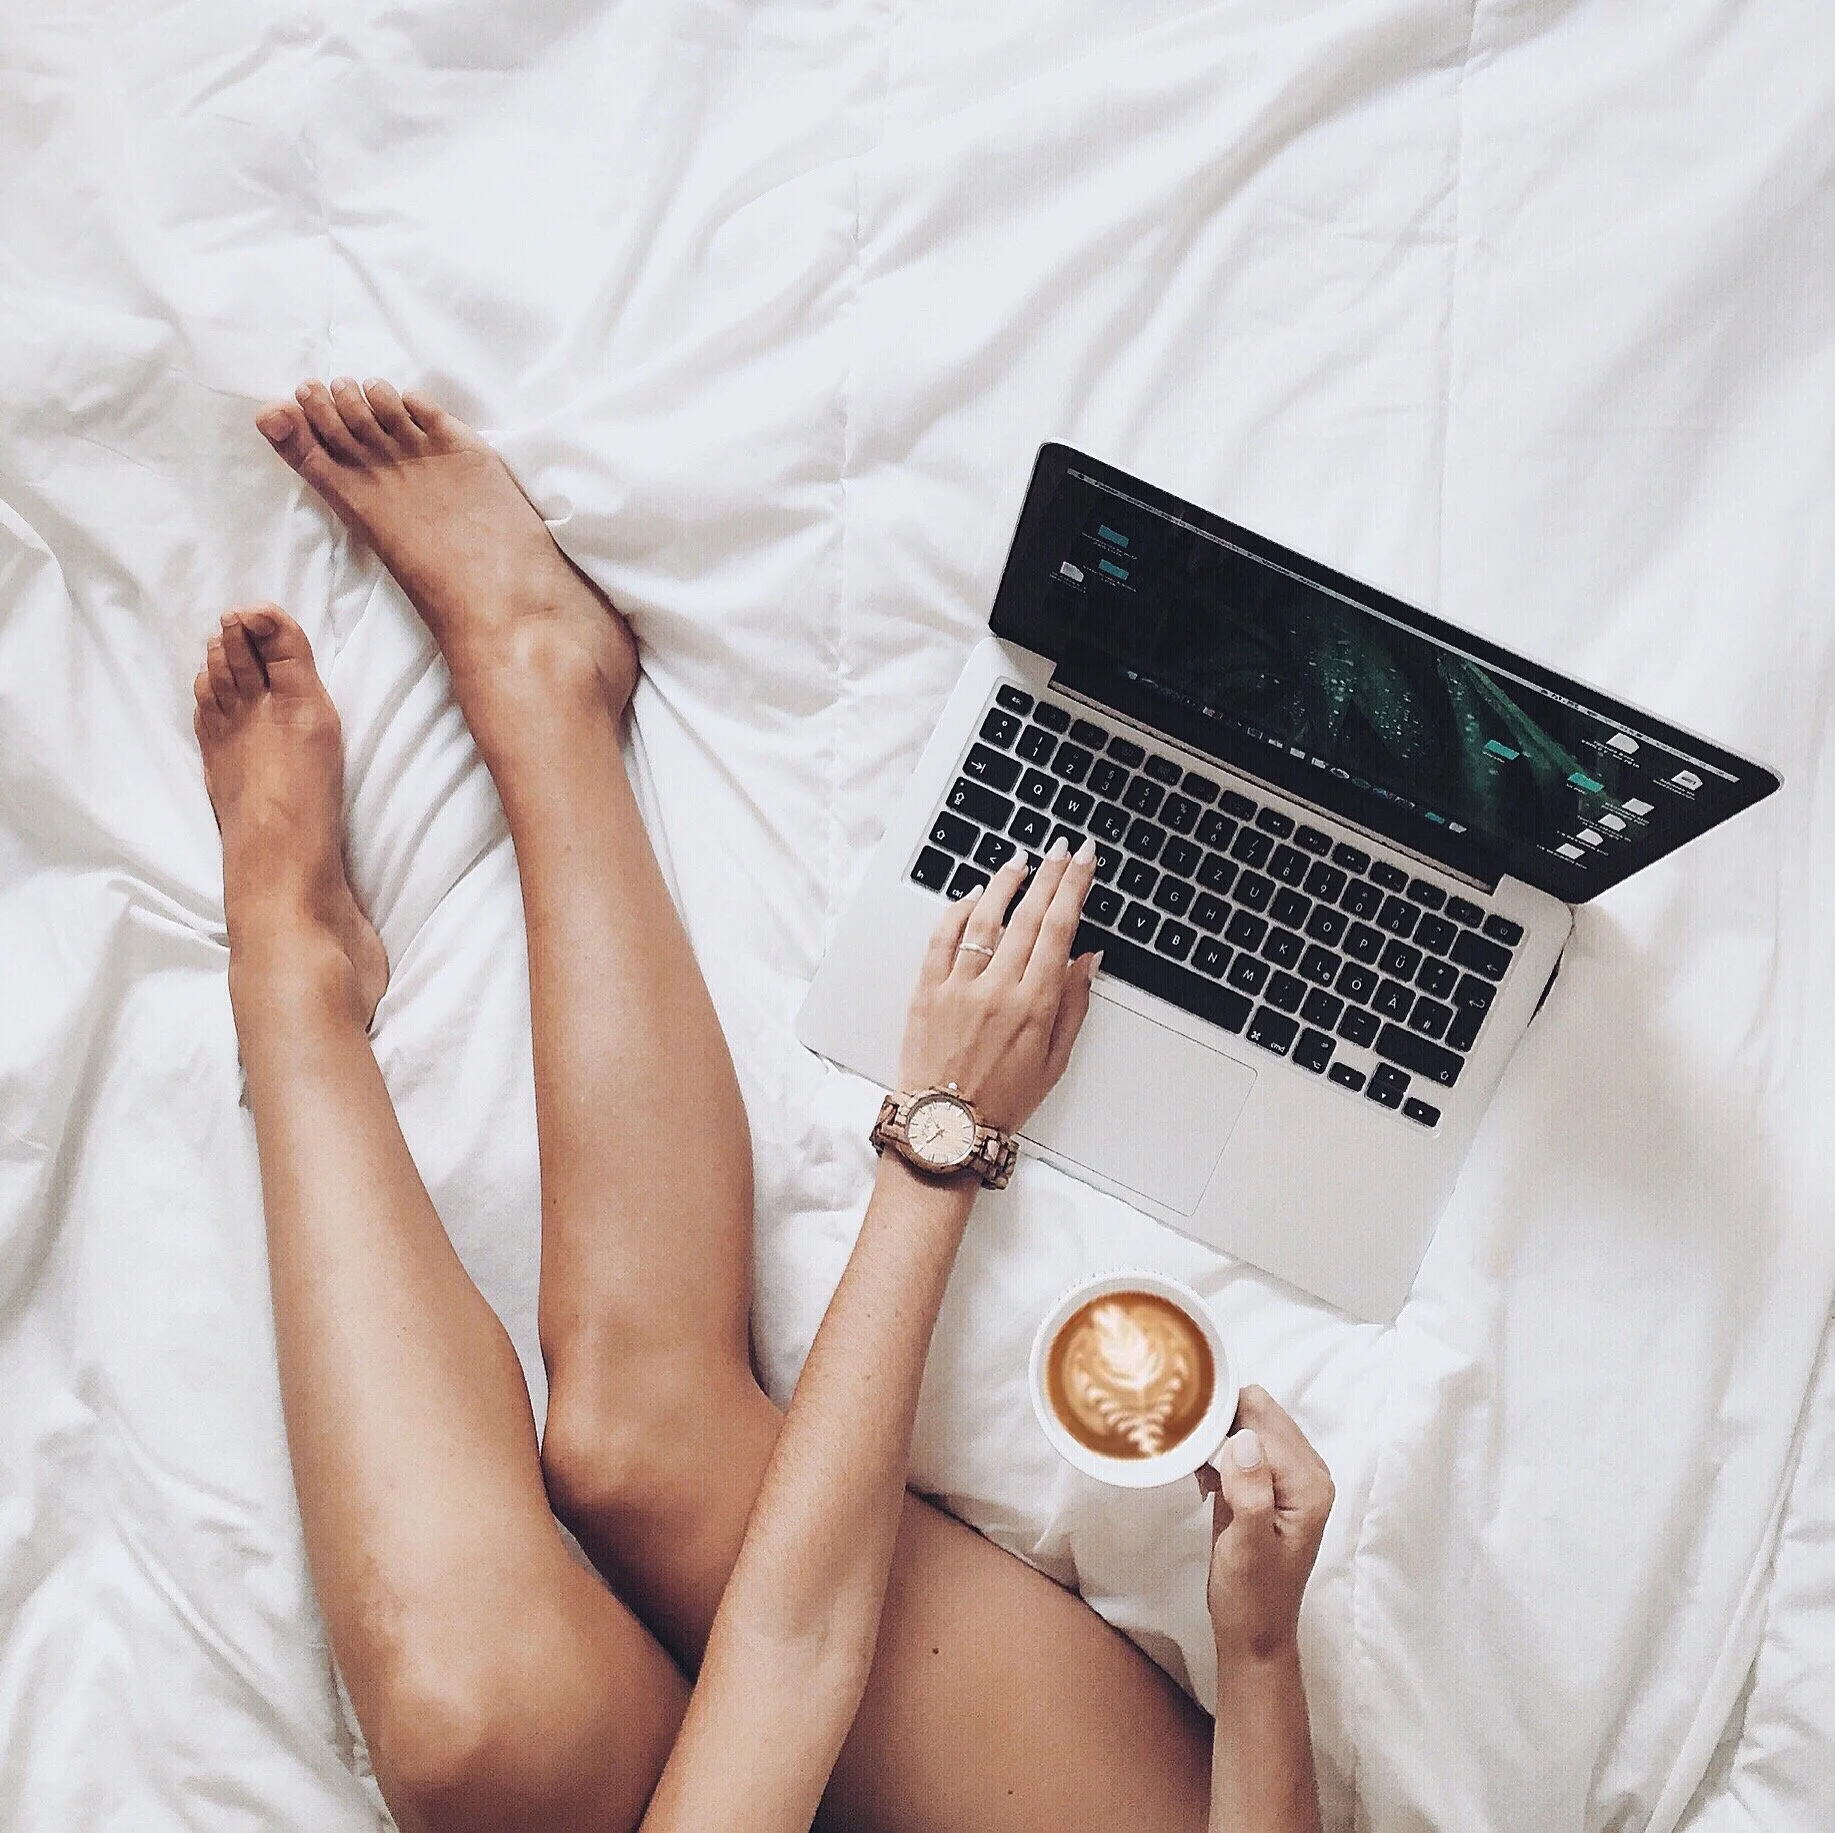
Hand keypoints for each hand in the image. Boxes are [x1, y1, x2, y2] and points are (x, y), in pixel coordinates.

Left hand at [895, 839, 1100, 1133]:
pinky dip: (958, 911)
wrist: (945, 1128)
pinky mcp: (926, 991)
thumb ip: (1074, 1005)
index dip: (1073, 888)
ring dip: (1004, 883)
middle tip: (1060, 849)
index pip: (1059, 930)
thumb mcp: (1055, 1061)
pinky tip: (973, 897)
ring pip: (984, 919)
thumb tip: (1087, 958)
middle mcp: (997, 990)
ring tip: (1019, 861)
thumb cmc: (1002, 1101)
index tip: (1083, 862)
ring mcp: (958, 988)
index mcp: (1034, 1006)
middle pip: (1027, 916)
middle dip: (1048, 875)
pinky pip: (942, 939)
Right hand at [1198, 1386, 1333, 1665]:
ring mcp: (1287, 1476)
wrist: (1253, 1633)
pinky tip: (1205, 1482)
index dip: (1222, 1431)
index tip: (1194, 1454)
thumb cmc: (1252, 1597)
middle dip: (1221, 1427)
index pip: (1262, 1423)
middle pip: (1258, 1412)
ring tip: (1202, 1478)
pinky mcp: (1267, 1483)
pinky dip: (1216, 1453)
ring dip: (1216, 1440)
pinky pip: (1240, 1444)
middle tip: (1196, 1464)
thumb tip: (1244, 1439)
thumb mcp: (1247, 1548)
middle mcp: (1306, 1472)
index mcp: (1309, 1483)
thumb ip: (1251, 1492)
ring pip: (1246, 1423)